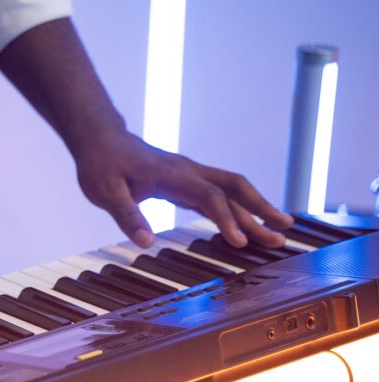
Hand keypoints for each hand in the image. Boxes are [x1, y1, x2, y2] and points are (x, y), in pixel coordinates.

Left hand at [73, 130, 293, 248]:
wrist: (100, 138)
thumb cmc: (100, 164)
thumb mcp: (105, 192)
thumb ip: (127, 216)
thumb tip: (146, 243)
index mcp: (172, 174)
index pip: (208, 197)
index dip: (226, 219)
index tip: (239, 243)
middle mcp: (187, 171)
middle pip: (234, 187)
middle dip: (260, 210)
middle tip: (283, 234)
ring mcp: (189, 174)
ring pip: (231, 189)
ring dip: (255, 209)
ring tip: (277, 232)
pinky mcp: (185, 180)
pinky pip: (217, 194)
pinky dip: (235, 209)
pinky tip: (246, 225)